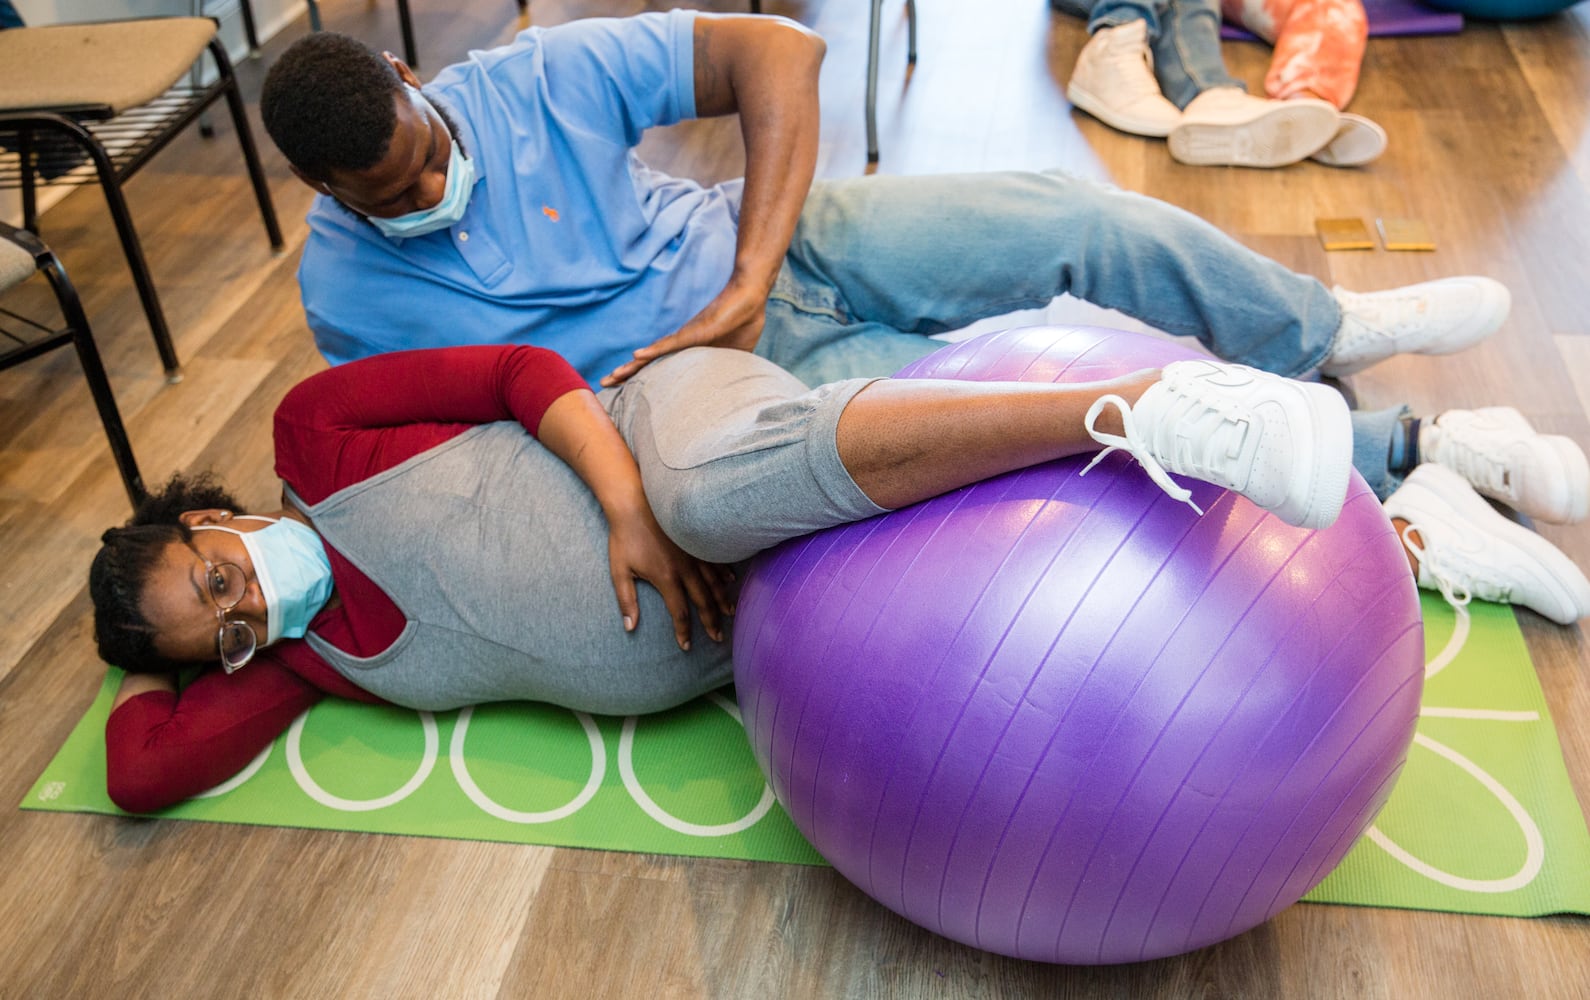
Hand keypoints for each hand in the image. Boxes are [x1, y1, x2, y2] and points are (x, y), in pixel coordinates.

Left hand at [600, 278, 768, 386]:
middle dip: (626, 373)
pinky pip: (671, 343)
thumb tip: (734, 391)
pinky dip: (654, 350)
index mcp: (688, 352)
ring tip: (613, 376)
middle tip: (604, 384)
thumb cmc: (743, 321)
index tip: (624, 390)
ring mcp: (686, 337)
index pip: (660, 367)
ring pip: (653, 354)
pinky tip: (636, 355)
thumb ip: (728, 370)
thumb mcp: (735, 357)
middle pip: (648, 361)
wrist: (749, 297)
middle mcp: (681, 344)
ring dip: (632, 366)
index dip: (642, 378)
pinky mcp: (694, 331)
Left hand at [607, 506, 735, 650]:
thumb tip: (629, 627)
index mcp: (666, 578)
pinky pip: (715, 560)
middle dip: (711, 622)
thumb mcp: (619, 571)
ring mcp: (694, 553)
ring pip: (714, 582)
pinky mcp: (696, 540)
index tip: (686, 646)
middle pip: (703, 601)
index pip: (679, 612)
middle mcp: (685, 569)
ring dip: (723, 600)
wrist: (634, 501)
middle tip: (717, 638)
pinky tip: (730, 581)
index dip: (684, 631)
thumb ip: (626, 601)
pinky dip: (724, 573)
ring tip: (730, 614)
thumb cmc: (624, 537)